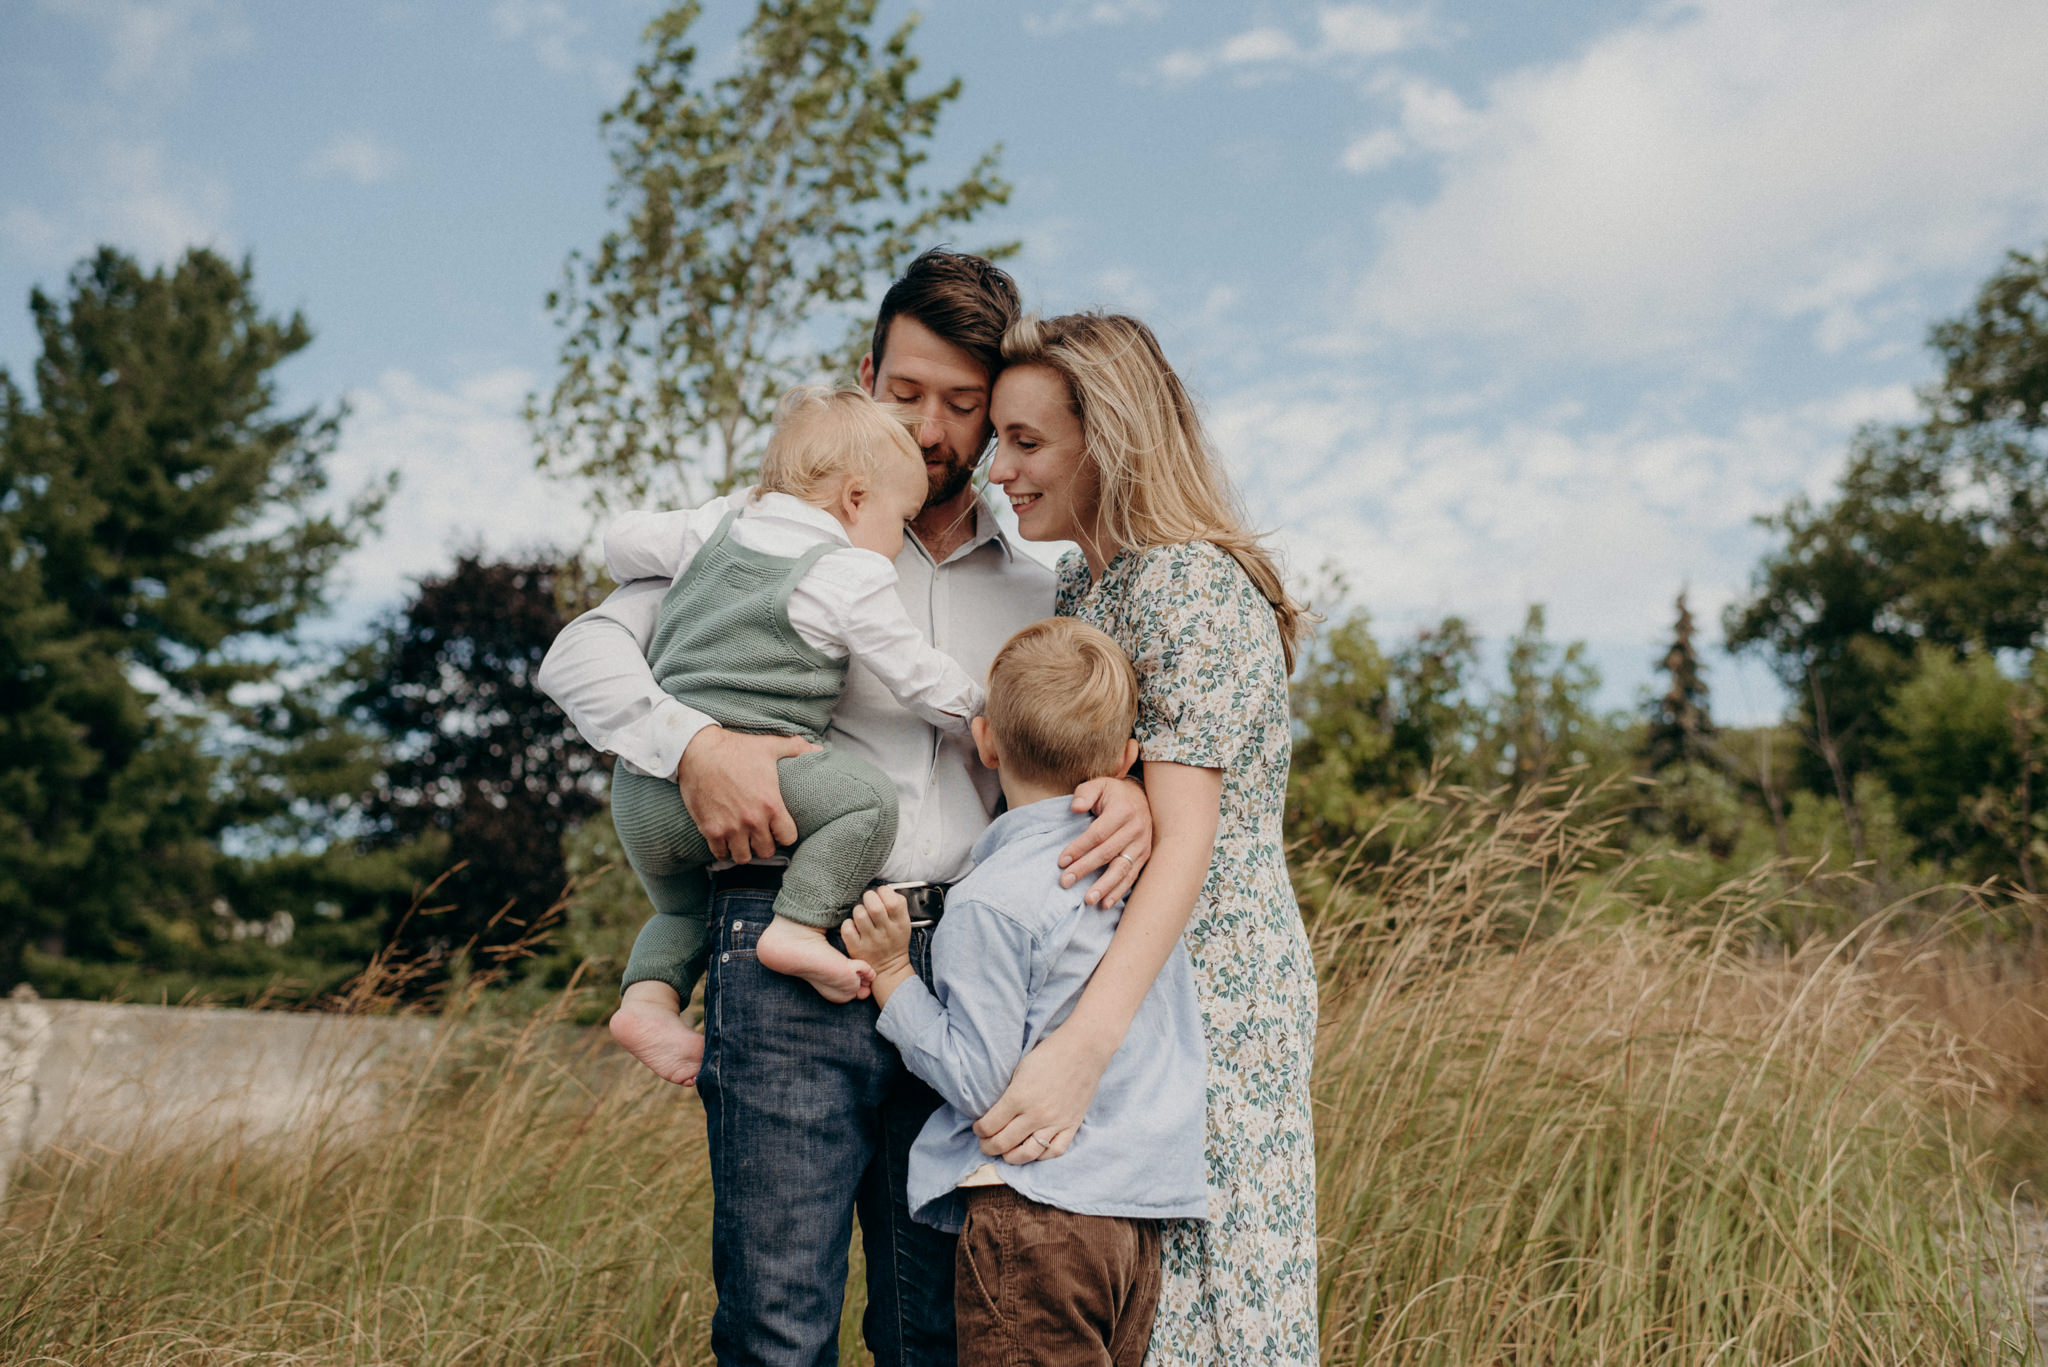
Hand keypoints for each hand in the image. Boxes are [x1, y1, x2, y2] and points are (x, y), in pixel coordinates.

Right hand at [675, 726, 820, 861]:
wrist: (698, 750)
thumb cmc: (736, 748)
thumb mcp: (769, 745)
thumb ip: (796, 749)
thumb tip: (819, 749)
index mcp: (771, 804)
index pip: (788, 838)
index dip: (784, 834)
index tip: (778, 828)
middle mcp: (752, 820)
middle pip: (766, 851)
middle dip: (765, 844)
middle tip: (760, 835)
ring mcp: (730, 827)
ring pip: (743, 857)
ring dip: (744, 850)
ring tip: (743, 839)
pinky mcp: (710, 829)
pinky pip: (720, 854)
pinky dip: (724, 850)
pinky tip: (725, 840)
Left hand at [843, 888, 915, 1004]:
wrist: (889, 969)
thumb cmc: (894, 941)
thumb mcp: (905, 923)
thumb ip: (898, 904)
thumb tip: (885, 889)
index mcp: (900, 923)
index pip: (892, 900)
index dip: (884, 892)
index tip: (881, 894)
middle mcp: (886, 932)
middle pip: (874, 906)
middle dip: (869, 897)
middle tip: (869, 901)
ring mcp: (870, 940)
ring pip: (859, 914)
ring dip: (858, 910)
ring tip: (861, 914)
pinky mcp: (857, 947)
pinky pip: (847, 928)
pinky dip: (848, 924)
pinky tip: (854, 926)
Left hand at [973, 1026, 1109, 1162]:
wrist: (1083, 1050)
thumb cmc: (1048, 1054)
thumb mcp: (1019, 1071)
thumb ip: (1007, 1096)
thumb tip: (994, 1114)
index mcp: (1018, 1097)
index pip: (989, 1125)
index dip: (979, 1129)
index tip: (978, 1127)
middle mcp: (1035, 1114)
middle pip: (1003, 1143)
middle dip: (988, 1146)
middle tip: (985, 1143)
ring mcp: (1055, 1122)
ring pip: (1027, 1154)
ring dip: (1010, 1157)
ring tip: (1005, 1152)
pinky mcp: (1071, 1125)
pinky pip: (1054, 1151)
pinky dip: (1041, 1156)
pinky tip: (1032, 1150)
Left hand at [1058, 775, 1152, 905]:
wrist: (1142, 797)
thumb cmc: (1113, 793)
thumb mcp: (1099, 785)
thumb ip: (1084, 793)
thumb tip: (1075, 807)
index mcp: (1123, 810)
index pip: (1097, 834)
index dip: (1079, 848)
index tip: (1061, 861)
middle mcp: (1136, 828)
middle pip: (1107, 853)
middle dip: (1085, 869)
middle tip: (1065, 882)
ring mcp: (1142, 844)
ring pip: (1121, 868)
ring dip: (1104, 886)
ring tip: (1088, 900)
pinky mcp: (1145, 856)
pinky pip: (1132, 877)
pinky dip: (1119, 891)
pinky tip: (1105, 903)